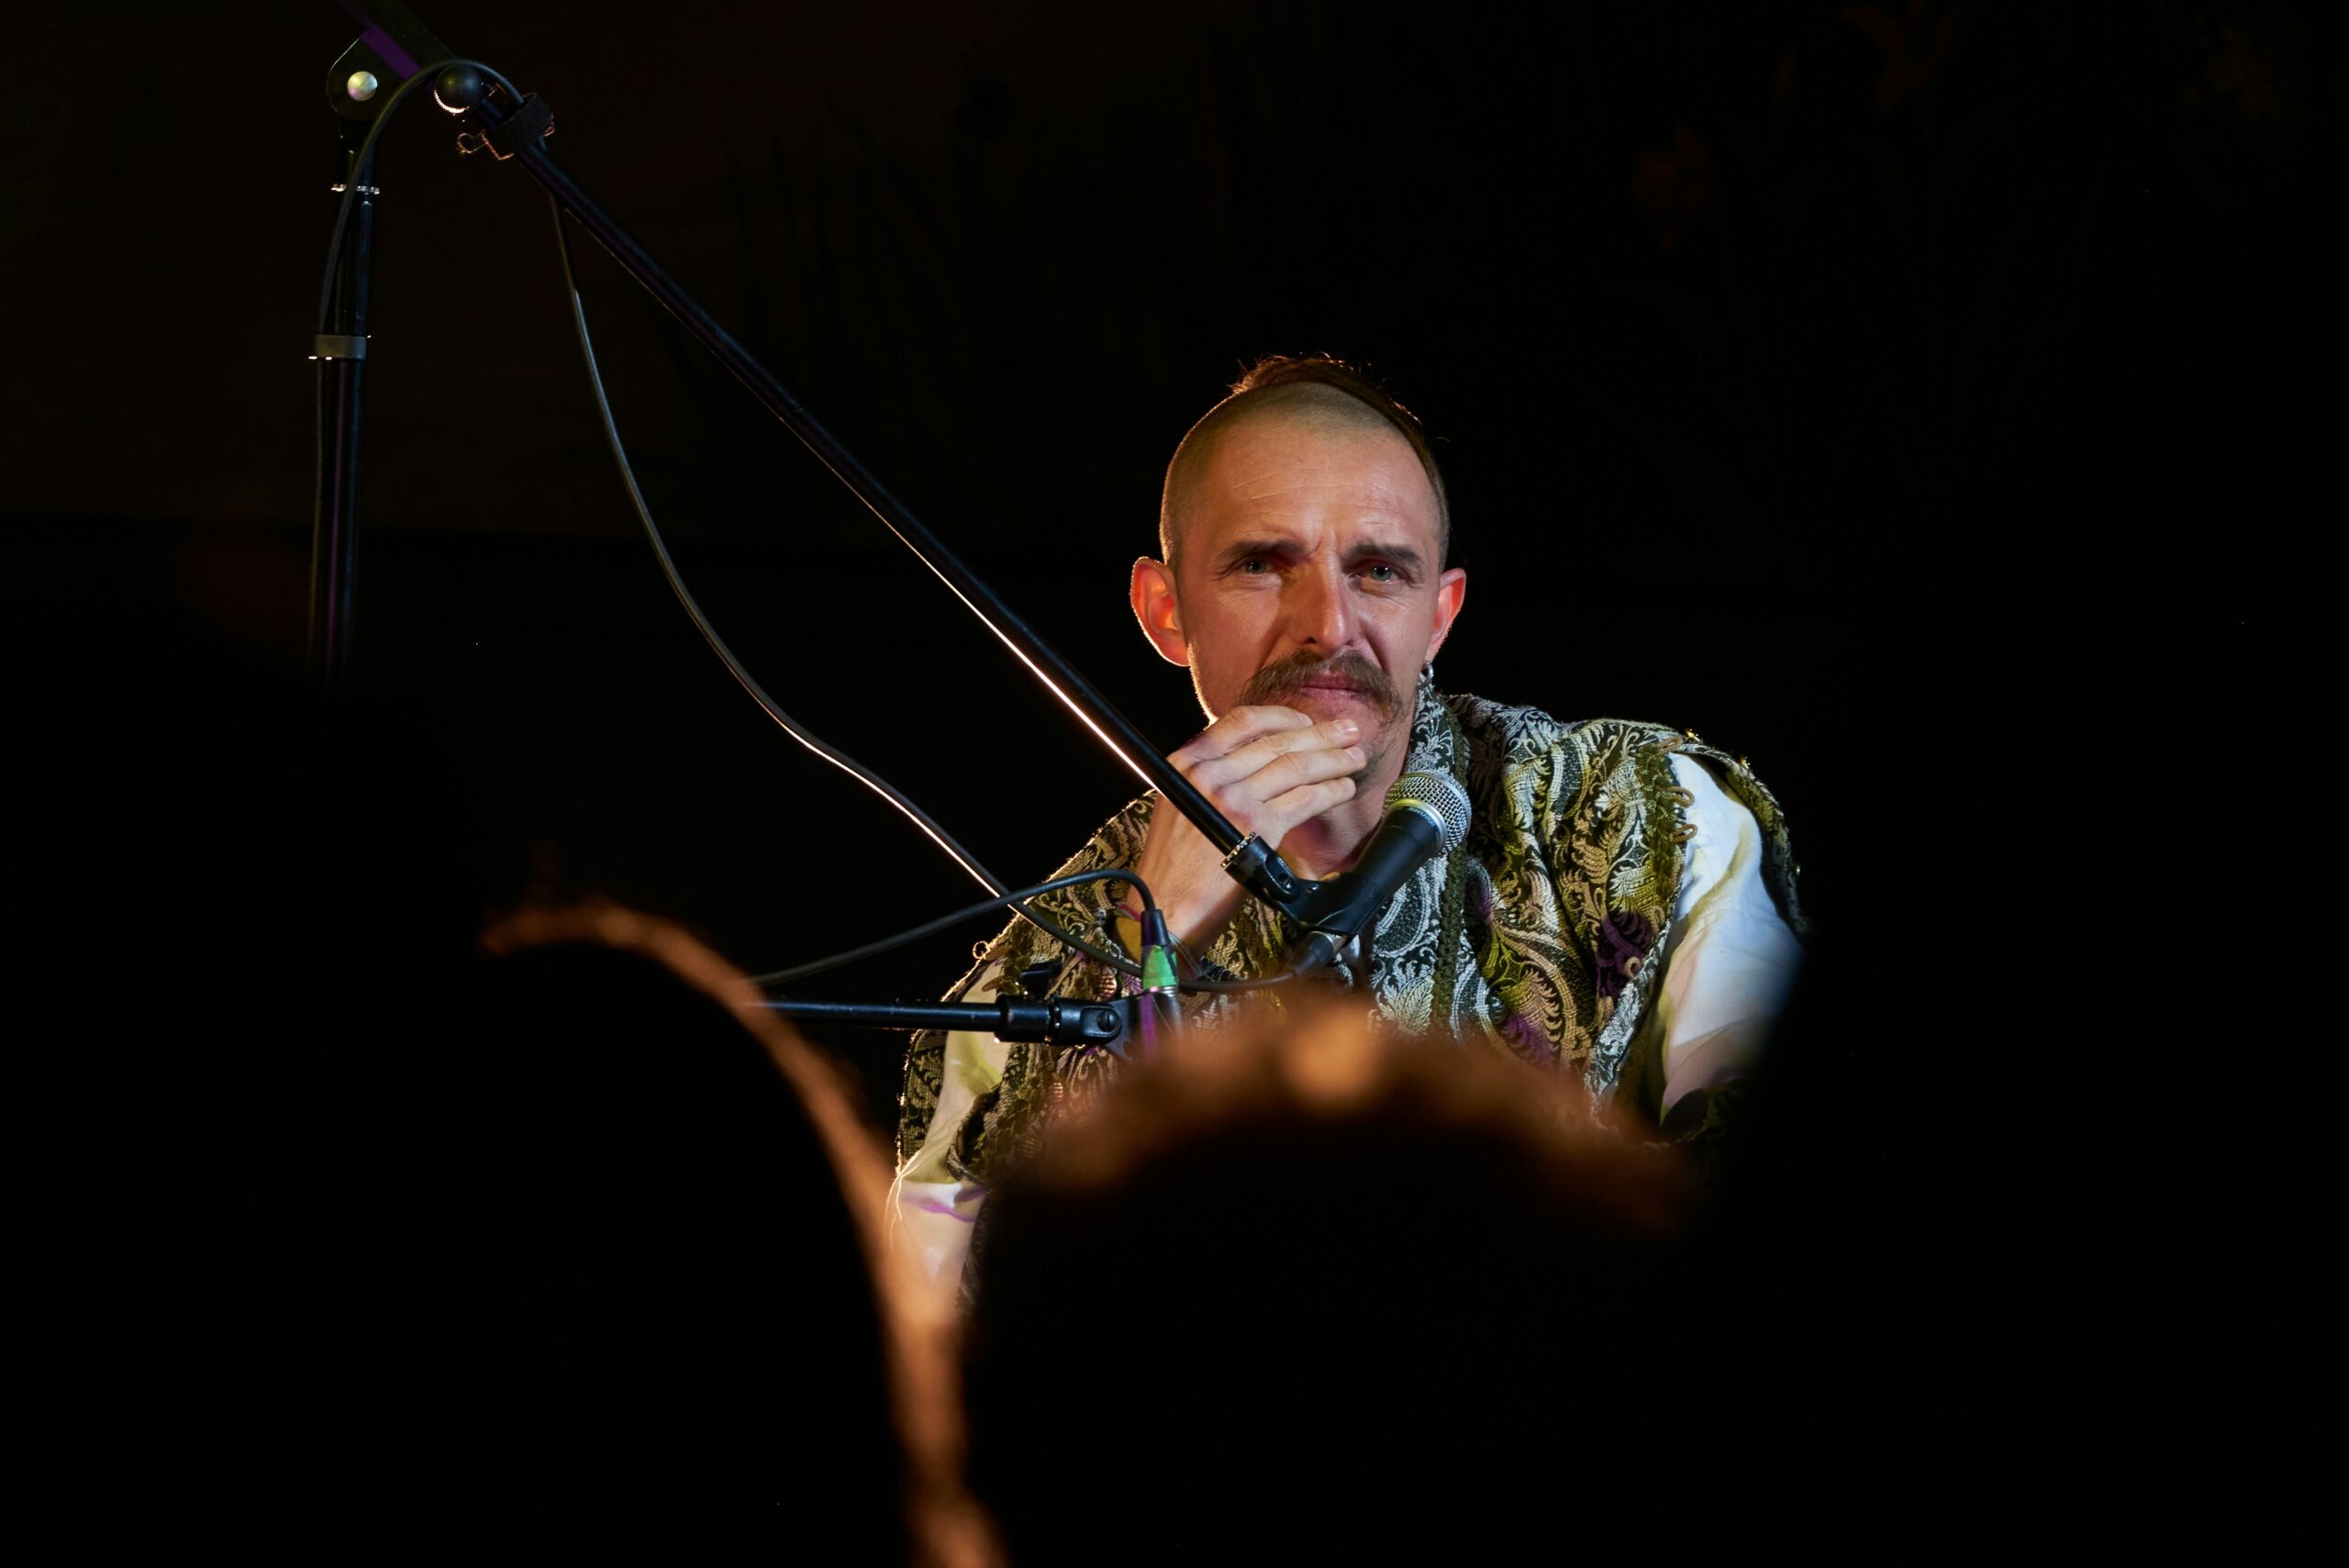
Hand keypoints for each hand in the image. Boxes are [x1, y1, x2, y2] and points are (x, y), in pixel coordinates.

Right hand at [1129, 706, 1363, 951]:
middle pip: (1276, 742)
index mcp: (1187, 762)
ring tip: (1355, 758)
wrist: (1168, 904)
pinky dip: (1330, 792)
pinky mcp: (1257, 826)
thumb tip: (1256, 760)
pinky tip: (1344, 789)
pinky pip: (1304, 799)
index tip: (1306, 720)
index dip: (1281, 717)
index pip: (1241, 721)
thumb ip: (1210, 777)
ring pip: (1295, 767)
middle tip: (1349, 731)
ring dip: (1333, 760)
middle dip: (1321, 735)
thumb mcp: (1181, 803)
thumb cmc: (1175, 864)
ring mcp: (1233, 798)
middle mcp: (1209, 774)